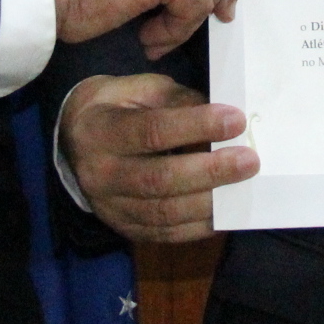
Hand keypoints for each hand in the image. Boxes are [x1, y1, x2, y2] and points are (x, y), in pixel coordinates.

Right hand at [59, 73, 258, 243]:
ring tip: (243, 185)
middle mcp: (102, 174)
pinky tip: (225, 212)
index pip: (153, 131)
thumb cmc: (114, 107)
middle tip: (250, 160)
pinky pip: (165, 234)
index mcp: (102, 131)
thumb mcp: (138, 88)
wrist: (73, 140)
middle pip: (160, 179)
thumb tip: (221, 114)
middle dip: (210, 171)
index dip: (196, 125)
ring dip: (209, 202)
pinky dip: (198, 227)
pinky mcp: (124, 228)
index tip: (236, 120)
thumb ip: (177, 100)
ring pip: (164, 213)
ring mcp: (110, 207)